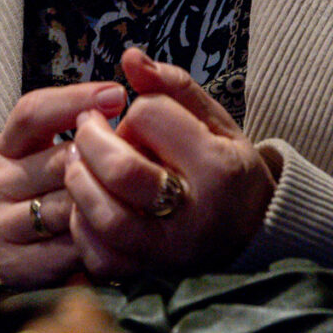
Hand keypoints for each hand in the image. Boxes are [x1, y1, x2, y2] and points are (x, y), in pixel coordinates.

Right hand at [0, 80, 128, 287]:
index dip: (75, 99)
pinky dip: (97, 243)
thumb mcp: (78, 150)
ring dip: (107, 204)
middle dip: (105, 163)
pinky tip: (119, 238)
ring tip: (140, 202)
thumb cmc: (73, 196)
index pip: (32, 111)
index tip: (119, 95)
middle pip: (58, 159)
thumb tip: (135, 62)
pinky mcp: (12, 264)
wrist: (50, 266)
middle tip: (146, 163)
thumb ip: (99, 109)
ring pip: (67, 204)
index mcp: (6, 147)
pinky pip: (68, 246)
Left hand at [62, 49, 275, 280]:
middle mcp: (195, 215)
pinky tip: (88, 204)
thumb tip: (128, 57)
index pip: (149, 117)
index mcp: (218, 166)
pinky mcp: (148, 276)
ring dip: (80, 181)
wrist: (251, 232)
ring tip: (80, 162)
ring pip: (103, 217)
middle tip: (87, 128)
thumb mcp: (215, 120)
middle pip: (121, 170)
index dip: (136, 108)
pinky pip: (99, 256)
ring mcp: (170, 252)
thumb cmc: (228, 167)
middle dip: (91, 139)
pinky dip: (83, 227)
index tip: (142, 115)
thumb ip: (172, 85)